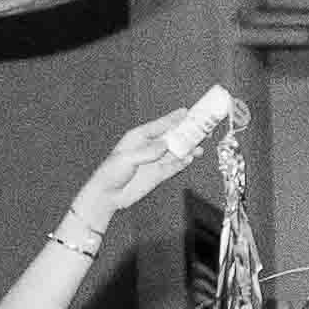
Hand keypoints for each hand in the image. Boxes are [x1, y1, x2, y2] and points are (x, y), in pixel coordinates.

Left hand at [65, 88, 240, 233]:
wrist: (108, 195)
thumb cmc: (112, 172)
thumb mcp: (127, 159)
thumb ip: (148, 152)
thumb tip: (165, 145)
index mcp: (139, 137)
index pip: (160, 125)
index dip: (174, 119)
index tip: (187, 112)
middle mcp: (149, 147)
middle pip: (171, 137)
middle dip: (185, 132)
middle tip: (200, 128)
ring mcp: (155, 161)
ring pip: (175, 152)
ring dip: (188, 148)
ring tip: (200, 145)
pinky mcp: (158, 175)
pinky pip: (174, 166)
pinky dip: (183, 162)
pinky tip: (192, 158)